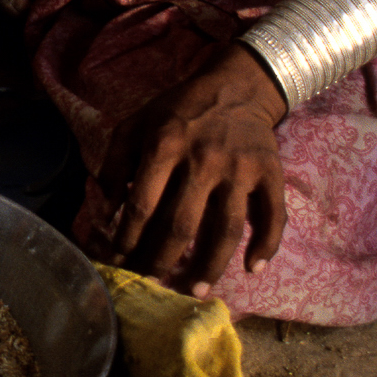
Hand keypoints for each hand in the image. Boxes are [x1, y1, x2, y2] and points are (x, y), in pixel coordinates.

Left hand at [96, 44, 288, 297]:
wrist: (237, 86)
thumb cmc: (178, 111)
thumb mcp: (137, 124)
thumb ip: (114, 164)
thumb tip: (103, 212)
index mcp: (165, 144)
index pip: (142, 204)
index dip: (128, 238)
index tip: (120, 259)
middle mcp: (203, 158)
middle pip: (181, 224)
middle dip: (163, 260)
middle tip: (154, 282)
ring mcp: (240, 168)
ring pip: (226, 228)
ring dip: (211, 266)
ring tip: (196, 290)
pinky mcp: (270, 172)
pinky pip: (272, 215)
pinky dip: (266, 244)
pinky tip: (253, 268)